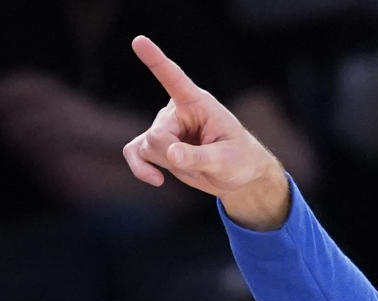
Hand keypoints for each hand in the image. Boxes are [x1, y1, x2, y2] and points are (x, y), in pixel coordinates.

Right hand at [122, 35, 289, 229]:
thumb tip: (171, 155)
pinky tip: (156, 180)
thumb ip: (199, 157)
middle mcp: (177, 111)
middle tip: (204, 161)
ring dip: (166, 164)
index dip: (156, 60)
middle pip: (158, 135)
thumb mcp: (226, 161)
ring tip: (195, 165)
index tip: (139, 41)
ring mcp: (165, 128)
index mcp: (198, 103)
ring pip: (145, 147)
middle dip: (174, 155)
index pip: (174, 79)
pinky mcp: (157, 145)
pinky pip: (134, 152)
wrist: (239, 175)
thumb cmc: (240, 160)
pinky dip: (140, 168)